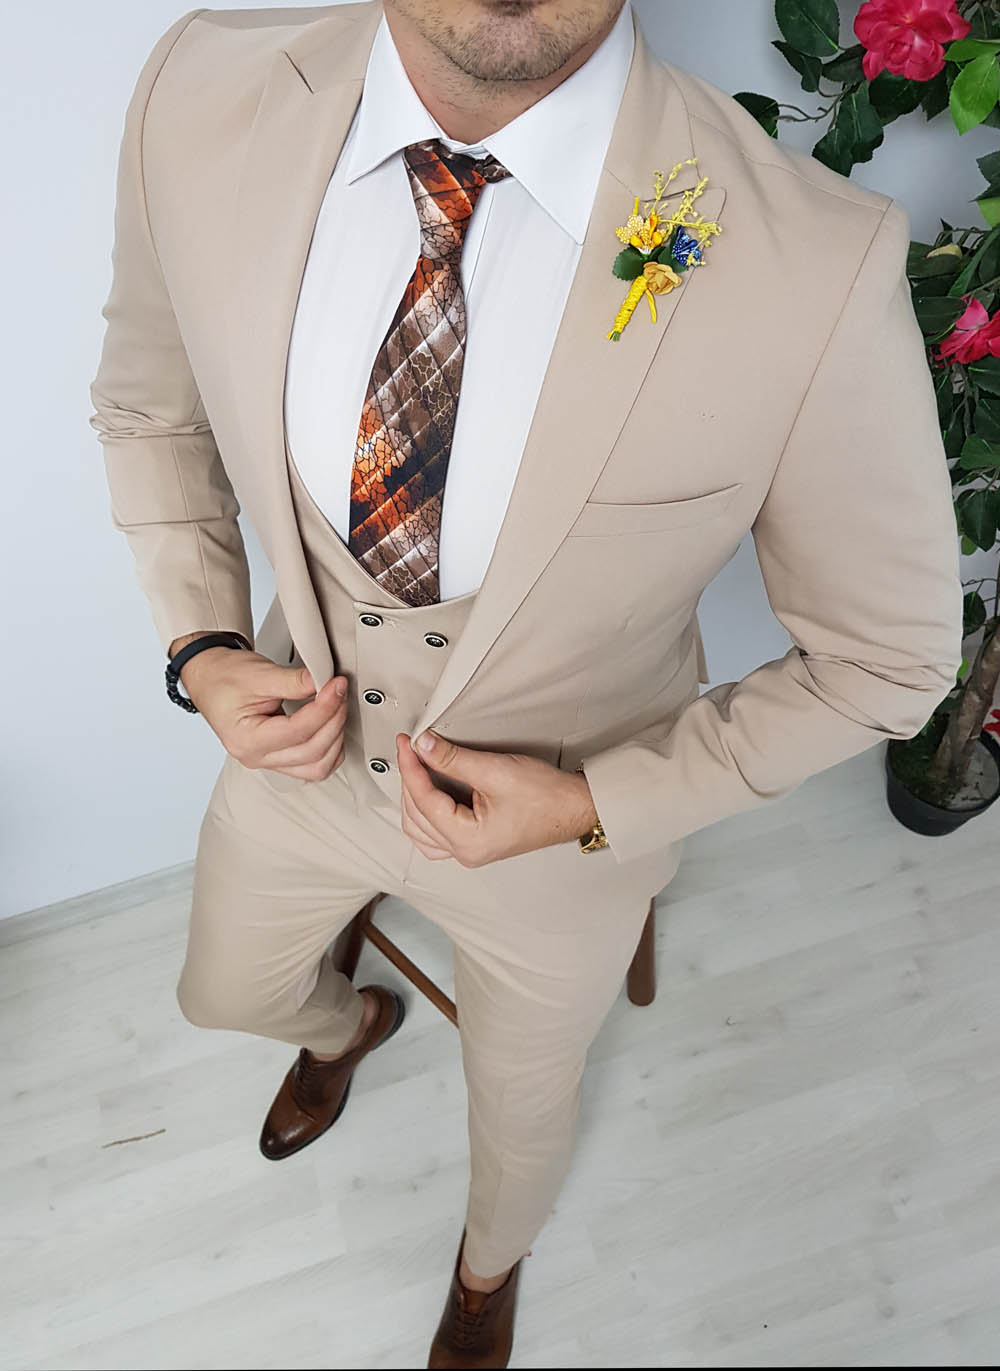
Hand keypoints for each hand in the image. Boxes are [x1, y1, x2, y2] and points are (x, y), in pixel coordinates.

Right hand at [177, 639, 348, 780]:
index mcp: (246, 740)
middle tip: (339, 692)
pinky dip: (329, 750)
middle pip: (312, 753)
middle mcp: (256, 757)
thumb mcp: (258, 673)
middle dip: (333, 721)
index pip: (298, 731)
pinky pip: (312, 767)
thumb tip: (325, 683)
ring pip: (316, 768)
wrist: (209, 678)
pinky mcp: (278, 758)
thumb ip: (294, 681)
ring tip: (337, 709)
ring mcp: (268, 761)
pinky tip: (332, 726)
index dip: (324, 708)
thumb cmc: (224, 677)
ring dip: (335, 740)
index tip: (336, 685)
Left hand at [395, 730, 598, 866]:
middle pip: (416, 816)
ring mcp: (469, 850)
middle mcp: (465, 852)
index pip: (423, 801)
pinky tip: (429, 792)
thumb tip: (423, 746)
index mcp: (468, 841)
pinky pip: (435, 834)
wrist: (575, 808)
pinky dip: (425, 812)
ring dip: (414, 797)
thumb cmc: (547, 797)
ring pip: (421, 829)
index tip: (406, 744)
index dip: (411, 767)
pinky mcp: (475, 842)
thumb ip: (453, 759)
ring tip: (419, 766)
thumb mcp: (495, 770)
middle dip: (410, 780)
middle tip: (412, 748)